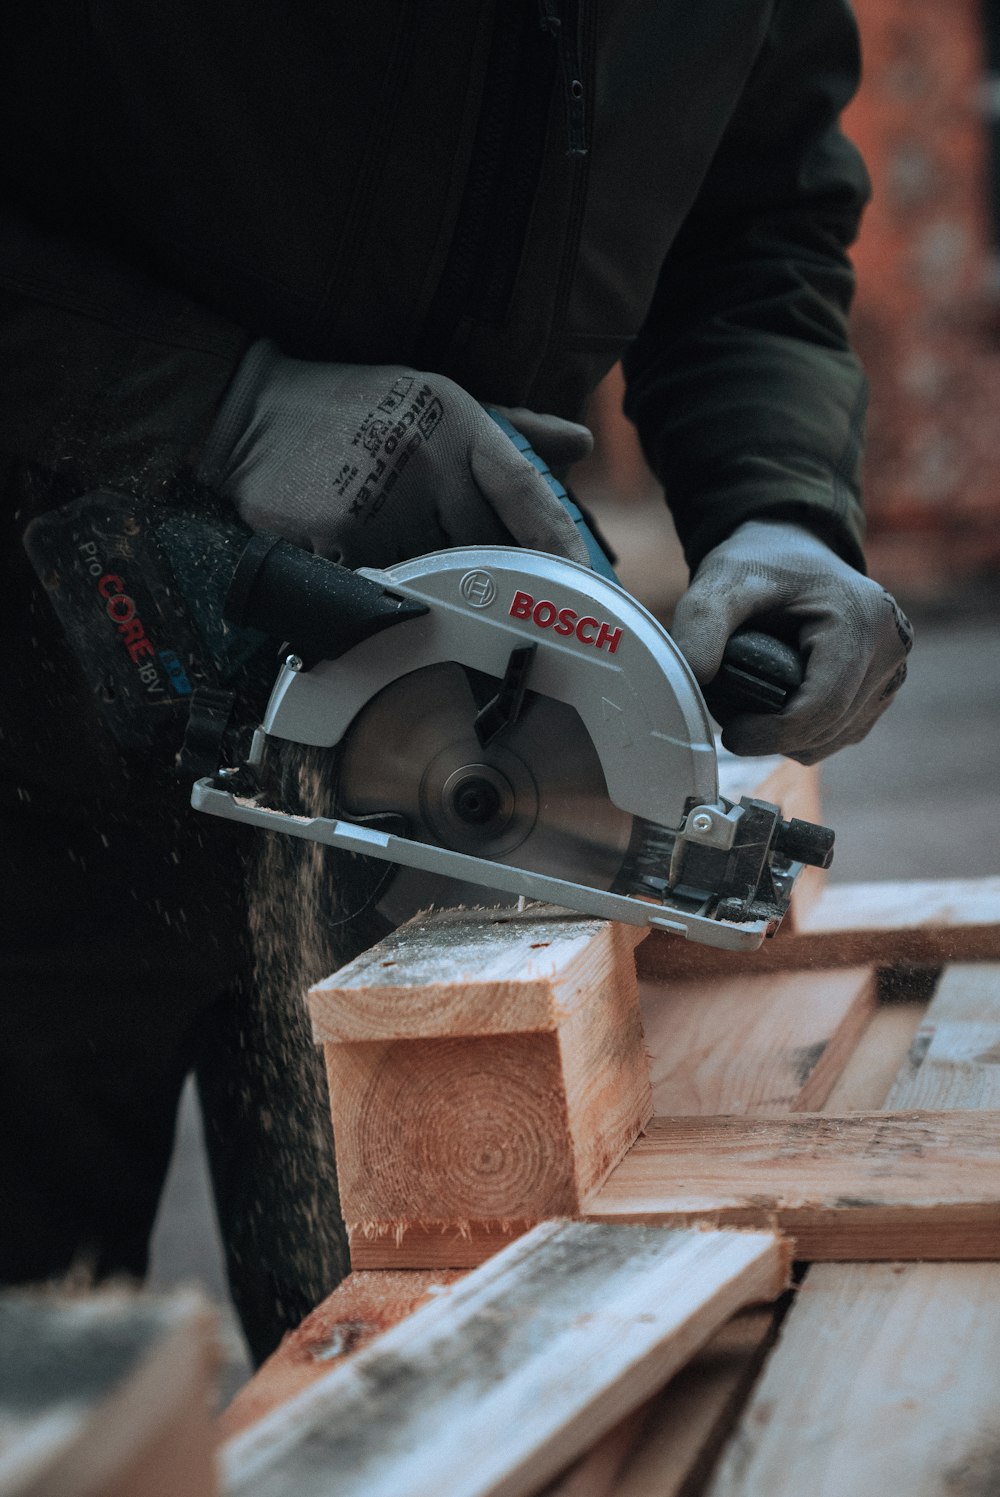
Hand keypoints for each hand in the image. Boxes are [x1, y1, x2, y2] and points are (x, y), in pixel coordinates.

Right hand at [196, 340, 592, 567]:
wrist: (254, 411)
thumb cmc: (359, 407)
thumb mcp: (440, 399)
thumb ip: (514, 429)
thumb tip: (580, 444)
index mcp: (459, 424)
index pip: (526, 491)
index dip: (559, 542)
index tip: (584, 583)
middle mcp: (428, 460)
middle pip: (487, 548)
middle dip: (499, 580)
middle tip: (514, 607)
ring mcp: (383, 499)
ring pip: (437, 574)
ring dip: (439, 586)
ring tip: (427, 578)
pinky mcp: (341, 533)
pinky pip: (384, 584)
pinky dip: (387, 588)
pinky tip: (374, 572)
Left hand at [670, 520, 912, 763]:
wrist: (791, 549)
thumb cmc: (761, 563)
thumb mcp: (723, 582)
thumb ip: (701, 624)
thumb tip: (695, 678)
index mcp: (862, 619)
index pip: (823, 704)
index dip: (773, 732)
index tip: (730, 736)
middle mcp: (891, 648)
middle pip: (830, 727)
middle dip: (775, 735)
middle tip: (728, 714)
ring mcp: (891, 671)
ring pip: (835, 737)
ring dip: (788, 737)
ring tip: (749, 705)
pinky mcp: (881, 688)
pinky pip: (840, 733)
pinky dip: (804, 733)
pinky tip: (775, 709)